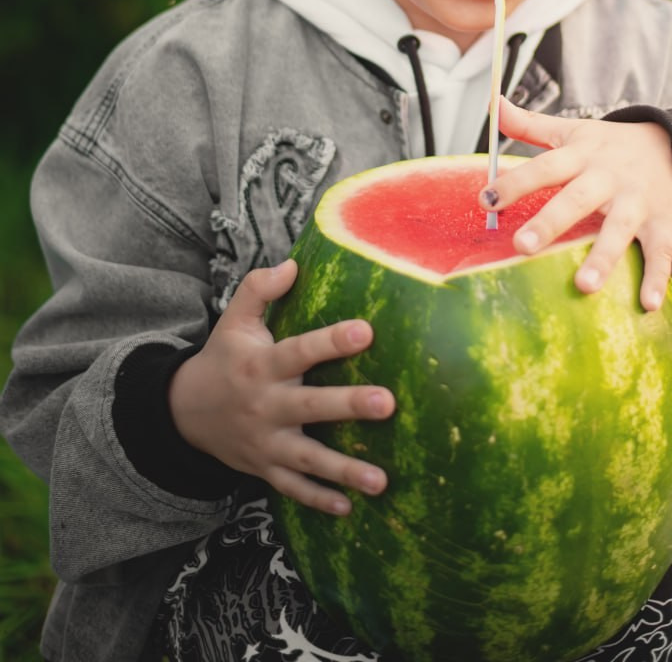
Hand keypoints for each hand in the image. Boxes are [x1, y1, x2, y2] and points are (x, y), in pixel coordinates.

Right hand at [168, 260, 394, 514]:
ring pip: (309, 460)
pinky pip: (293, 489)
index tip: (366, 330)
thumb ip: (259, 288)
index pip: (300, 351)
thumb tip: (293, 264)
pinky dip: (318, 501)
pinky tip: (350, 508)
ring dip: (344, 471)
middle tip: (387, 403)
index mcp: (261, 365)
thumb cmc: (223, 358)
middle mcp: (266, 406)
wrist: (183, 413)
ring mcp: (265, 443)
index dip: (331, 341)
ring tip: (382, 481)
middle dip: (348, 406)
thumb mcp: (233, 319)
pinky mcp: (265, 469)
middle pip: (311, 406)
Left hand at [480, 97, 671, 311]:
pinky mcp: (663, 221)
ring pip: (619, 229)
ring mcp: (637, 200)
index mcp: (582, 155)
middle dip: (550, 223)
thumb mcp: (571, 130)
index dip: (516, 182)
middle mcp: (607, 177)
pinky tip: (646, 304)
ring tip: (583, 286)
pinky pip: (661, 250)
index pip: (545, 167)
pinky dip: (657, 277)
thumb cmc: (609, 145)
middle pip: (577, 199)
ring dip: (603, 257)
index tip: (487, 200)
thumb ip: (529, 124)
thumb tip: (493, 103)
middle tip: (521, 247)